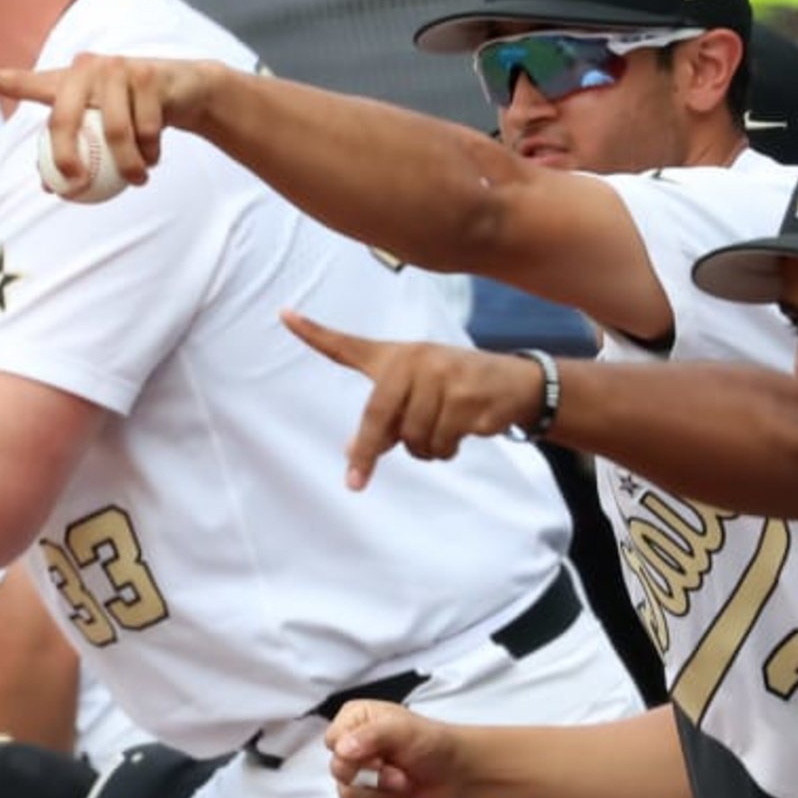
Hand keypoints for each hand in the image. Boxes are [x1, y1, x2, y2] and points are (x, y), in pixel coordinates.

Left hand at [0, 53, 223, 193]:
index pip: (22, 82)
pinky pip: (145, 130)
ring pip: (114, 132)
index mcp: (66, 82)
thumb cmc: (132, 115)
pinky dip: (151, 153)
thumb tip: (48, 187)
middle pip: (63, 119)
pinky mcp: (148, 74)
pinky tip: (155, 157)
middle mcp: (85, 67)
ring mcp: (117, 67)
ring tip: (139, 179)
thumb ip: (75, 153)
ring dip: (129, 166)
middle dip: (65, 158)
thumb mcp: (102, 134)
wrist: (184, 91)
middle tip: (77, 185)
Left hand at [279, 312, 537, 488]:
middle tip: (355, 483)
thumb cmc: (453, 387)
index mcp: (395, 357)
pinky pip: (441, 444)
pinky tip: (461, 432)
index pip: (348, 345)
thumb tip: (352, 452)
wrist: (513, 382)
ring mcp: (443, 378)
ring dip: (423, 450)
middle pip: (378, 417)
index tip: (284, 315)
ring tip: (440, 434)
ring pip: (412, 438)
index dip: (314, 333)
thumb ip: (383, 419)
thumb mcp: (416, 395)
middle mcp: (415, 360)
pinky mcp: (468, 400)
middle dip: (367, 453)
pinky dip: (445, 451)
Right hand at [325, 700, 470, 797]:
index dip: (354, 754)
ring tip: (403, 782)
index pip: (333, 741)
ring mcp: (358, 775)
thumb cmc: (432, 743)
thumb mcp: (402, 729)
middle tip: (397, 771)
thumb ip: (370, 735)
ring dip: (380, 793)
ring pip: (346, 794)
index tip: (380, 755)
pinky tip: (398, 795)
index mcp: (355, 721)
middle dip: (372, 776)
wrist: (454, 772)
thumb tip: (343, 749)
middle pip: (338, 770)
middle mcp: (352, 748)